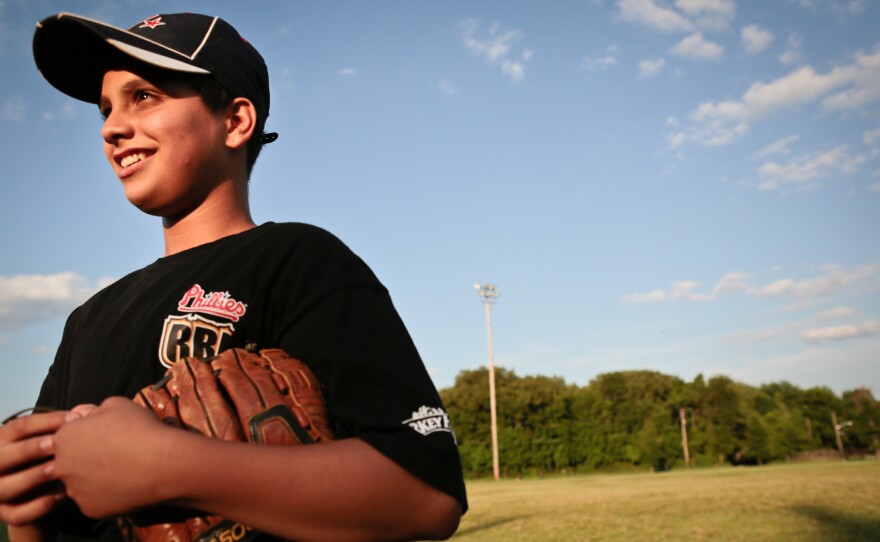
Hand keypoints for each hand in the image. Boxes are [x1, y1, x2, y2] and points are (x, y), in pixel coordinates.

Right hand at [0, 410, 74, 524]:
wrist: (39, 497)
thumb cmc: (48, 458)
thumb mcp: (50, 441)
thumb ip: (62, 428)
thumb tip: (84, 413)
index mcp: (3, 441)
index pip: (19, 426)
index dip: (46, 421)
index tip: (74, 419)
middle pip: (4, 456)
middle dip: (31, 449)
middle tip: (57, 444)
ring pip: (6, 487)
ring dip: (33, 477)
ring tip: (59, 469)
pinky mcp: (6, 514)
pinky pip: (19, 513)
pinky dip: (41, 505)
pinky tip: (63, 494)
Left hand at [53, 397, 175, 517]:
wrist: (164, 463)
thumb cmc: (141, 428)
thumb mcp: (116, 405)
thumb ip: (92, 410)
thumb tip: (84, 415)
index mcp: (64, 438)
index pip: (64, 437)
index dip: (83, 435)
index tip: (102, 436)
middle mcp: (62, 467)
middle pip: (68, 462)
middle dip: (84, 458)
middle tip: (111, 454)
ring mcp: (75, 491)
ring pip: (80, 484)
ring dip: (94, 478)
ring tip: (121, 470)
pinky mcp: (90, 510)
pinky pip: (94, 501)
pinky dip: (106, 495)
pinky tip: (124, 484)